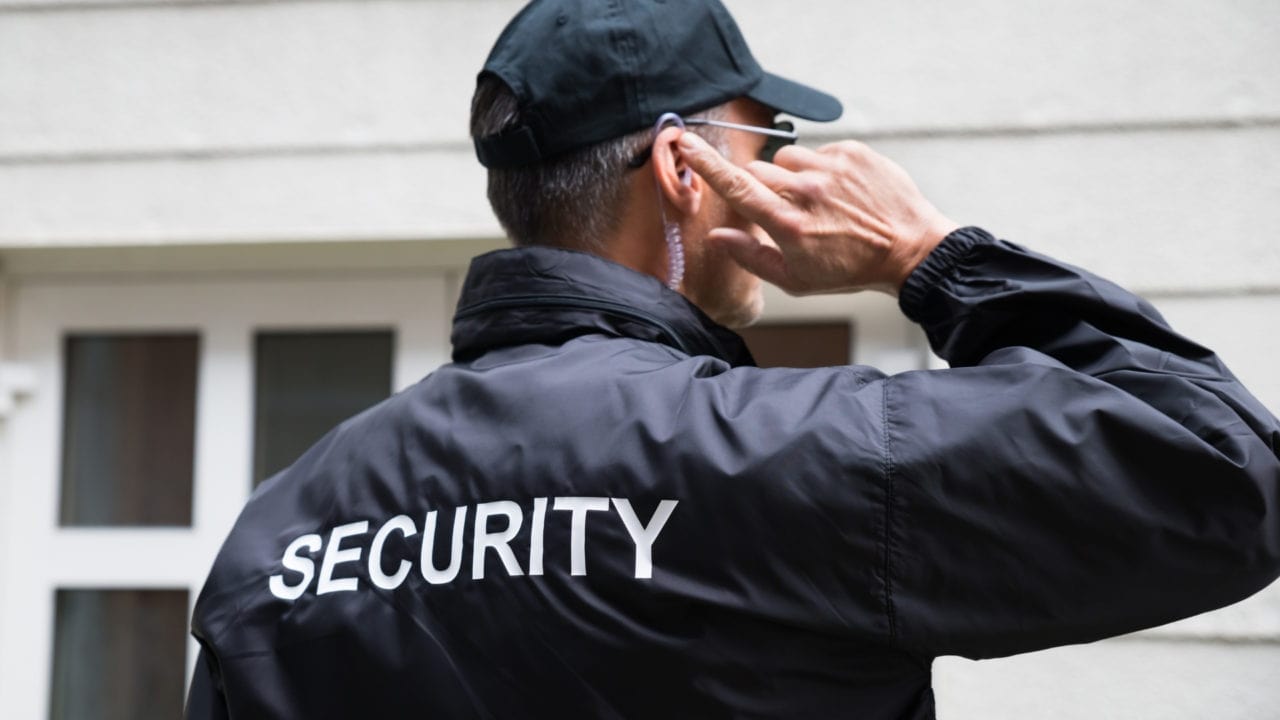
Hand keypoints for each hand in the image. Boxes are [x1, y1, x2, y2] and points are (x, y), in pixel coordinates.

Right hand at [679, 133, 958, 295]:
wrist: (909, 250)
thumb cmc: (848, 270)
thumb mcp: (795, 279)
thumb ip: (750, 256)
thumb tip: (716, 237)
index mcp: (787, 224)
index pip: (736, 186)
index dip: (706, 164)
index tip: (686, 142)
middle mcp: (806, 191)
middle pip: (757, 171)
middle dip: (760, 188)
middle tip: (783, 210)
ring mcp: (831, 168)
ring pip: (786, 159)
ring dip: (791, 177)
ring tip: (816, 202)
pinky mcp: (852, 152)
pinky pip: (818, 151)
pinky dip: (821, 169)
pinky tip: (839, 193)